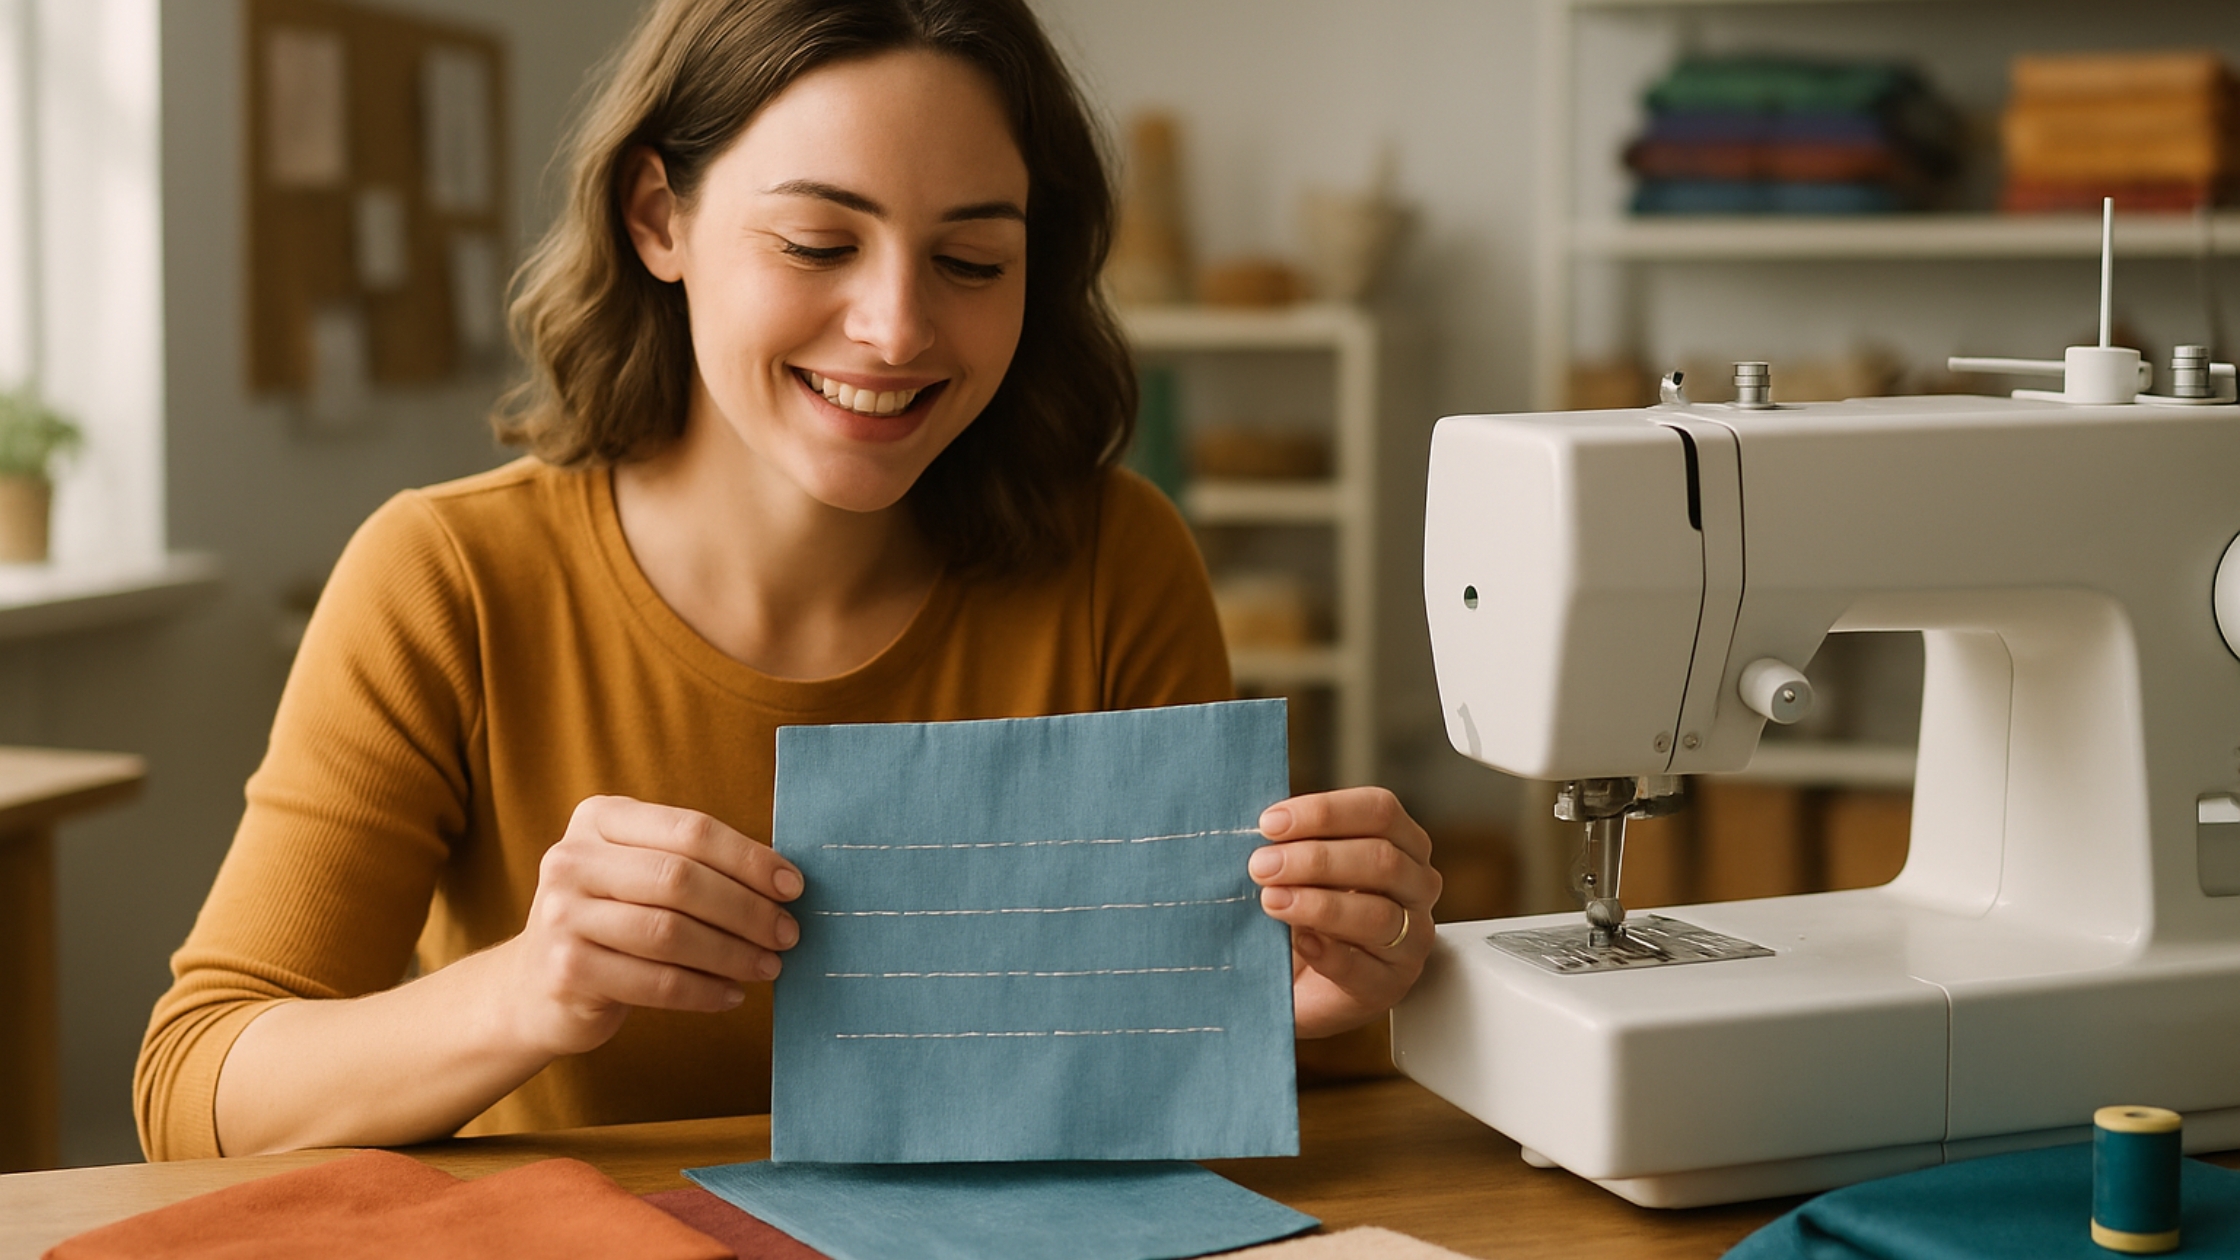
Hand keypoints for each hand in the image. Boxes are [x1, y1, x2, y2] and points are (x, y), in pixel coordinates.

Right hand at [500, 796, 802, 1057]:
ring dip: (732, 953)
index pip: (690, 830)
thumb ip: (695, 864)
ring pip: (670, 933)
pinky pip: (655, 982)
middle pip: (681, 879)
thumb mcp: (639, 873)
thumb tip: (784, 882)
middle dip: (746, 910)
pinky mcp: (566, 970)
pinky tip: (732, 994)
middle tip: (787, 933)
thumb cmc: (613, 920)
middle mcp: (572, 859)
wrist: (535, 985)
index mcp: (600, 818)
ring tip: (768, 966)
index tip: (793, 887)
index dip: (749, 859)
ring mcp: (561, 914)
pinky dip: (704, 990)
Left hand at [1249, 787, 1439, 1038]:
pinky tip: (1300, 943)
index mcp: (1403, 844)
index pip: (1380, 812)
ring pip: (1378, 915)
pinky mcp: (1390, 985)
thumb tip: (1265, 823)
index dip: (1325, 812)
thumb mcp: (1303, 868)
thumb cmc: (1304, 911)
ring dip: (1318, 904)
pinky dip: (1329, 954)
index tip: (1270, 823)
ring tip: (1272, 901)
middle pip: (1382, 859)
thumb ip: (1294, 843)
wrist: (1299, 982)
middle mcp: (1417, 887)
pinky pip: (1365, 969)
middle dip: (1315, 859)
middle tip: (1261, 866)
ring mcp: (1412, 940)